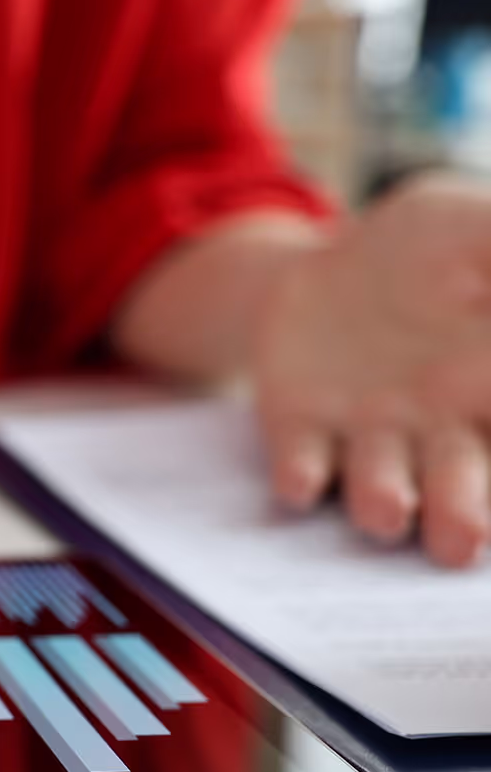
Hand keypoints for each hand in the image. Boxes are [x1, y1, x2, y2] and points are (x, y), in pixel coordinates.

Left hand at [254, 174, 490, 565]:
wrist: (335, 259)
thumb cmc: (438, 247)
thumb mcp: (482, 227)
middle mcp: (440, 427)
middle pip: (459, 482)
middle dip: (461, 515)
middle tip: (463, 544)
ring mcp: (368, 431)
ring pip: (381, 482)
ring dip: (383, 500)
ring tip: (388, 512)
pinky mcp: (300, 424)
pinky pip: (301, 459)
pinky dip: (301, 473)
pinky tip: (300, 483)